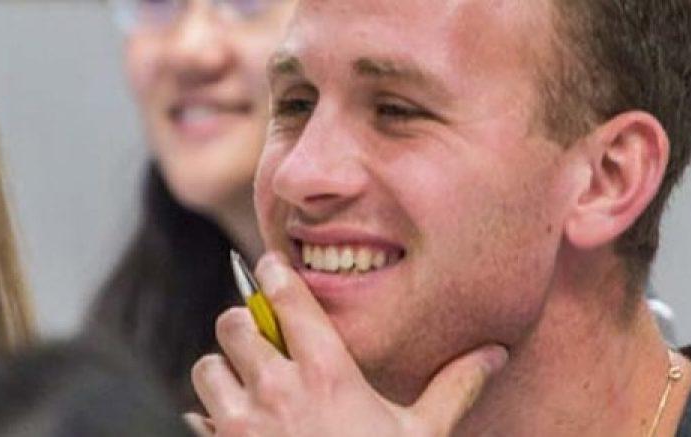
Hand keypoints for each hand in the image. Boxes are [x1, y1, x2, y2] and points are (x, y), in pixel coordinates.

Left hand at [188, 252, 510, 436]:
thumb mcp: (423, 435)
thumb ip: (453, 388)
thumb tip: (494, 354)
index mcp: (328, 374)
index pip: (287, 298)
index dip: (274, 274)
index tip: (272, 268)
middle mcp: (278, 390)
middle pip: (234, 323)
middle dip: (245, 326)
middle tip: (264, 341)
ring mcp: (243, 424)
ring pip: (207, 367)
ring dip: (223, 372)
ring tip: (249, 386)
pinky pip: (196, 416)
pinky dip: (209, 417)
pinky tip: (235, 426)